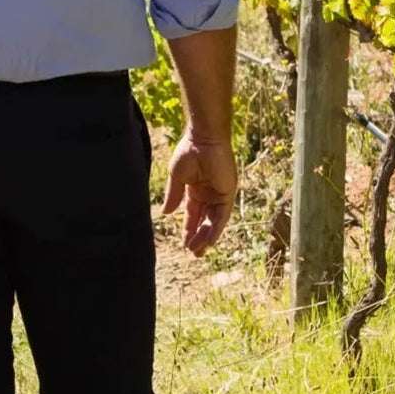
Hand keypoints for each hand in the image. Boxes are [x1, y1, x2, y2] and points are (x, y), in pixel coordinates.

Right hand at [162, 132, 235, 256]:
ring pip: (213, 221)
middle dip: (198, 237)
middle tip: (194, 254)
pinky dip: (216, 228)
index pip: (192, 214)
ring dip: (206, 236)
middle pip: (203, 221)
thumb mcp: (176, 177)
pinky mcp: (228, 194)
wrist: (203, 139)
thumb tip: (166, 213)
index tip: (184, 244)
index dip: (188, 228)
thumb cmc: (188, 152)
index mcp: (195, 190)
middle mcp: (208, 194)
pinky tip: (209, 240)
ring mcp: (219, 195)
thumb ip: (173, 196)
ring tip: (197, 251)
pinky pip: (222, 216)